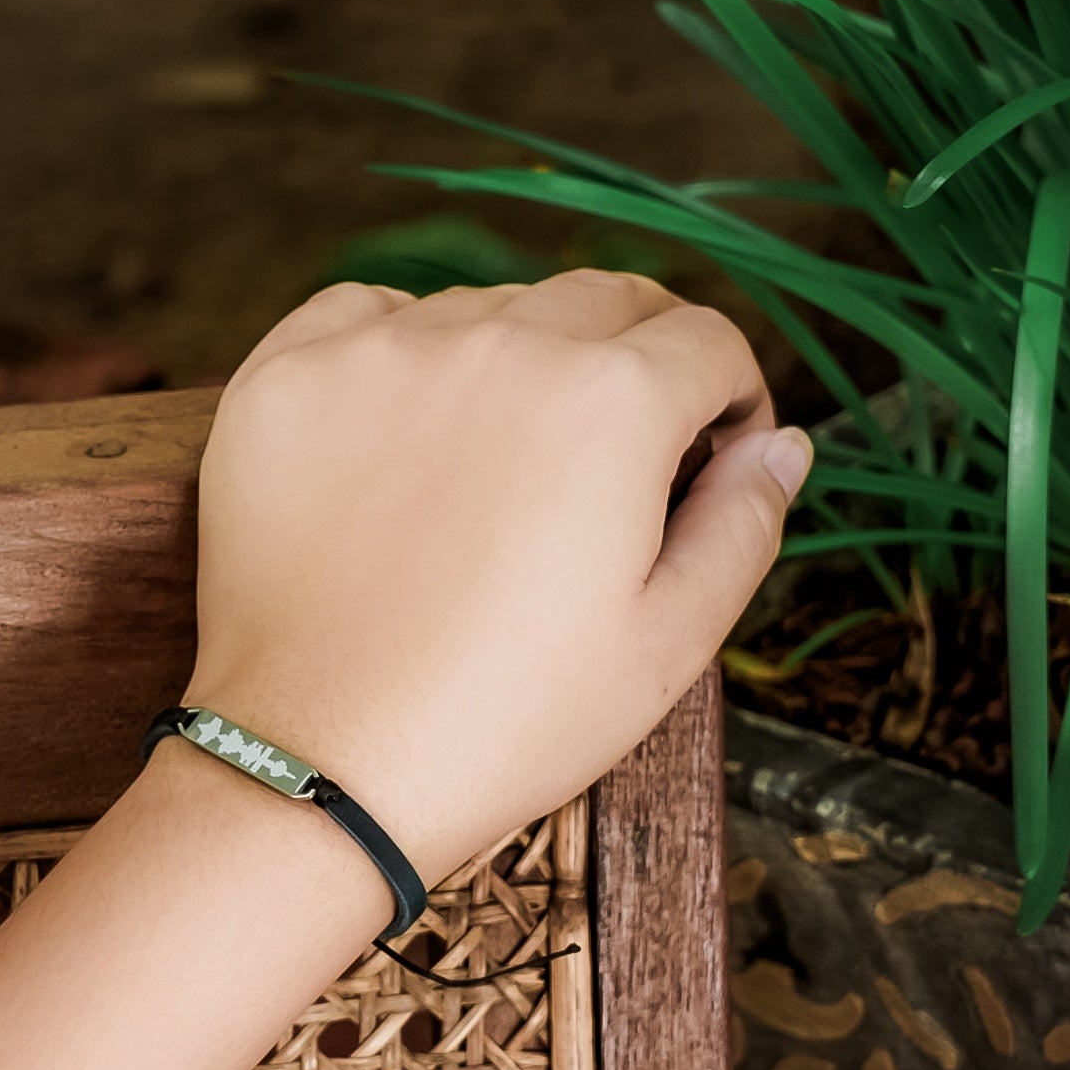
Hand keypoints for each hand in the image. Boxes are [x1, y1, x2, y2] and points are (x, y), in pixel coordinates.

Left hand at [183, 270, 811, 879]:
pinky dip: (402, 357)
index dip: (728, 403)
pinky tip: (405, 444)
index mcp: (613, 401)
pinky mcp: (287, 374)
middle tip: (614, 462)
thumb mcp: (666, 644)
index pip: (708, 341)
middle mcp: (500, 343)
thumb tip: (781, 444)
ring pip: (487, 308)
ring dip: (519, 364)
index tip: (706, 463)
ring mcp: (382, 350)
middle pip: (604, 300)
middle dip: (636, 364)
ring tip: (499, 474)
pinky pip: (367, 314)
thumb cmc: (504, 723)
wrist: (318, 769)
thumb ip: (743, 524)